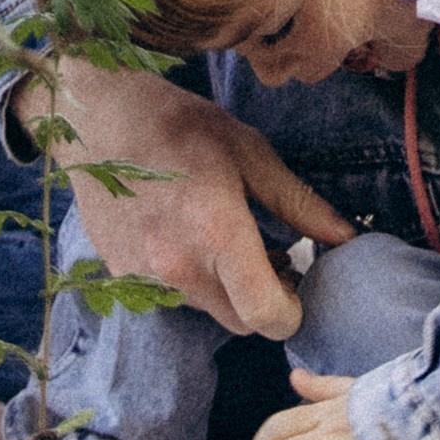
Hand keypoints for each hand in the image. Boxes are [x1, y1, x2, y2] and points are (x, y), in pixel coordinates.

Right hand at [18, 62, 351, 336]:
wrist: (94, 117)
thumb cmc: (178, 124)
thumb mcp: (248, 150)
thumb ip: (297, 201)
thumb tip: (344, 238)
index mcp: (216, 234)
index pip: (265, 317)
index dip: (292, 312)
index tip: (300, 283)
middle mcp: (179, 268)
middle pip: (240, 321)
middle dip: (264, 300)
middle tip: (275, 257)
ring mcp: (145, 278)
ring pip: (207, 308)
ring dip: (228, 288)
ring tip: (233, 237)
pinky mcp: (122, 277)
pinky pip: (174, 294)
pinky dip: (193, 277)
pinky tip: (191, 234)